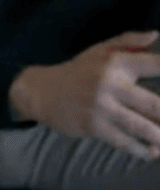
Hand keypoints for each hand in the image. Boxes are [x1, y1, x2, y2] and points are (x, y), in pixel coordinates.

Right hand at [10, 30, 159, 158]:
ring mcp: (102, 107)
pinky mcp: (94, 126)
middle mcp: (110, 83)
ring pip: (143, 127)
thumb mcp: (100, 50)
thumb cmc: (78, 70)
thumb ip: (129, 42)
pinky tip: (152, 153)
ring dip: (159, 138)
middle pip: (155, 104)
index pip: (156, 65)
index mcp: (116, 62)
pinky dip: (141, 150)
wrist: (41, 91)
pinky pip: (124, 141)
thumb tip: (156, 35)